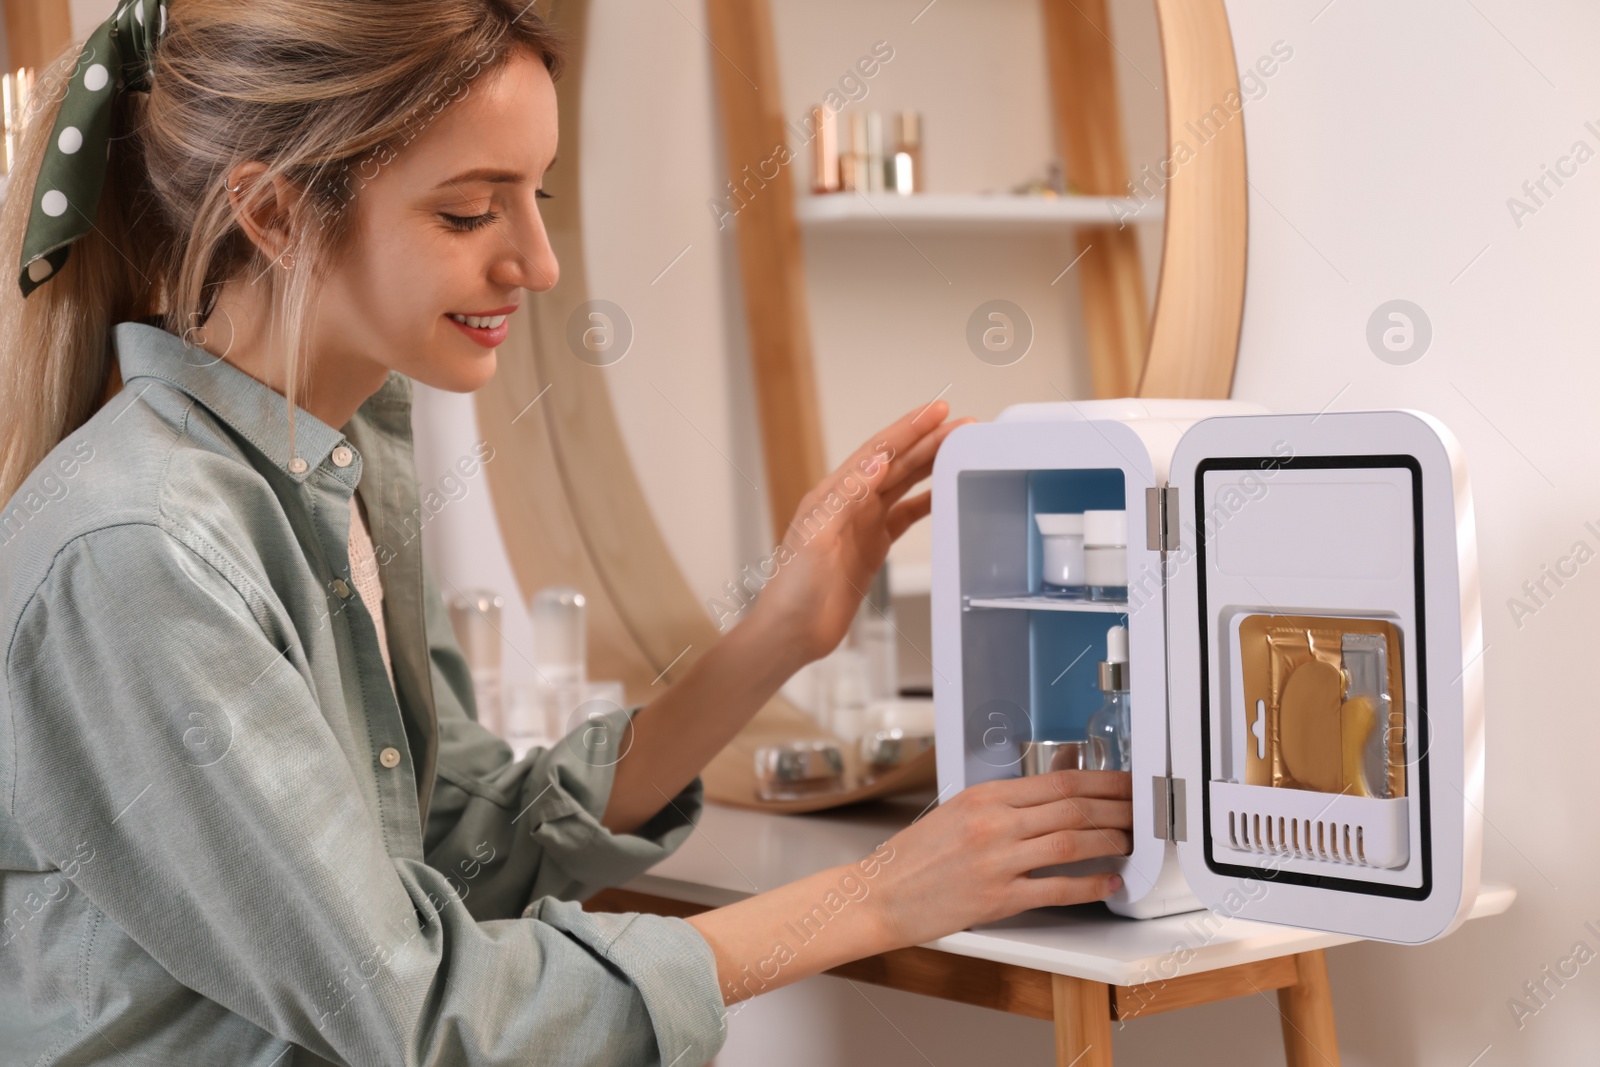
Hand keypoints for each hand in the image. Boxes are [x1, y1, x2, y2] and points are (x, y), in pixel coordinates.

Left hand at [746, 399, 972, 665]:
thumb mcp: (817, 536)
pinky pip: (906, 516)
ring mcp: (863, 524)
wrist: (793, 630)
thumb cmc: (792, 586)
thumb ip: (847, 497)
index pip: (878, 451)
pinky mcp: (873, 546)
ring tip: (961, 450)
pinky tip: (944, 494)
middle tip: (962, 427)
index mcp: (833, 493)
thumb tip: (876, 461)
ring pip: (904, 485)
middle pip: (897, 463)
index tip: (936, 411)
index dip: (908, 429)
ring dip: (931, 466)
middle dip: (929, 442)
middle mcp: (850, 503)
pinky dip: (927, 502)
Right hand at [867, 770, 1133, 947]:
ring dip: (1109, 841)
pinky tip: (1107, 883)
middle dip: (1117, 807)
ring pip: (1073, 843)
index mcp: (984, 797)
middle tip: (1139, 810)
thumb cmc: (913, 857)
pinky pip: (1058, 889)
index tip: (1124, 783)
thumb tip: (1049, 799)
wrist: (879, 895)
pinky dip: (1090, 885)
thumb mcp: (955, 812)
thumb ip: (1001, 805)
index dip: (1102, 781)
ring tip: (1127, 841)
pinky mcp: (999, 898)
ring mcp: (998, 861)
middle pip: (1073, 807)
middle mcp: (994, 824)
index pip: (1059, 781)